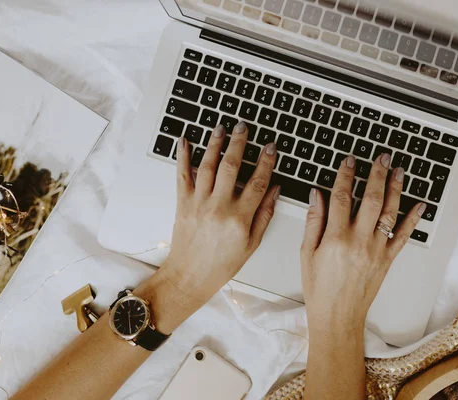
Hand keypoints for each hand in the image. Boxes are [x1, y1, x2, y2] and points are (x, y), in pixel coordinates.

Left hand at [161, 122, 278, 308]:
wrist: (190, 276)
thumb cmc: (221, 264)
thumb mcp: (252, 243)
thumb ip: (264, 214)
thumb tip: (275, 190)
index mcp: (240, 218)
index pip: (257, 182)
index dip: (266, 162)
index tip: (271, 147)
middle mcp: (219, 207)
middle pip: (231, 167)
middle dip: (239, 143)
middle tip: (244, 127)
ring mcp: (199, 203)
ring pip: (208, 166)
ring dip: (215, 144)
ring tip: (221, 128)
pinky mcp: (183, 203)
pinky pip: (182, 175)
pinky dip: (183, 156)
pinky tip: (185, 141)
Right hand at [300, 154, 424, 334]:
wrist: (338, 316)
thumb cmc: (319, 288)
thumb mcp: (306, 253)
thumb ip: (313, 221)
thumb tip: (317, 195)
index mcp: (335, 238)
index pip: (342, 197)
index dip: (346, 175)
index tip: (349, 161)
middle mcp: (359, 241)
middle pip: (371, 200)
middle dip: (377, 175)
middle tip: (382, 158)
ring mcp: (376, 250)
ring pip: (390, 213)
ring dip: (396, 189)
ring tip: (399, 171)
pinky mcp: (387, 260)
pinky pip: (403, 236)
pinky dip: (413, 220)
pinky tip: (419, 205)